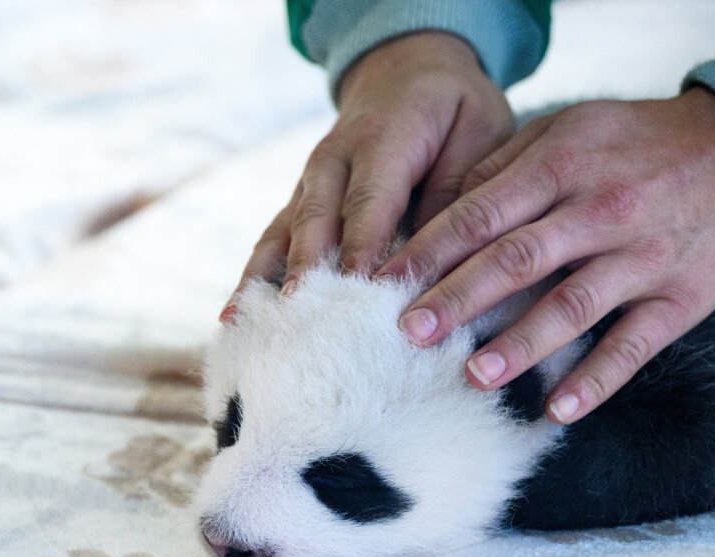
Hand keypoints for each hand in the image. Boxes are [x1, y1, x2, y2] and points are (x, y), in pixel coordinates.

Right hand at [222, 31, 513, 316]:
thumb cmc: (455, 109)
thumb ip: (456, 189)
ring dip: (266, 282)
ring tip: (244, 327)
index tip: (358, 292)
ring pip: (283, 234)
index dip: (362, 247)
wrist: (408, 71)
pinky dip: (254, 278)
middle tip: (305, 325)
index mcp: (382, 137)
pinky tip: (235, 318)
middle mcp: (332, 159)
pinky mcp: (301, 202)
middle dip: (309, 274)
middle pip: (316, 222)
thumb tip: (436, 254)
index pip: (369, 200)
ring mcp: (310, 182)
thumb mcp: (480, 130)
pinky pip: (272, 241)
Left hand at [377, 87, 714, 423]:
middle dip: (457, 301)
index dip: (429, 251)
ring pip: (573, 307)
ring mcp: (644, 257)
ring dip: (520, 346)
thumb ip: (506, 167)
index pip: (481, 214)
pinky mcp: (681, 299)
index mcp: (564, 165)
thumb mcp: (570, 129)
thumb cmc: (638, 142)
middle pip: (516, 261)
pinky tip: (558, 410)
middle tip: (409, 335)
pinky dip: (597, 380)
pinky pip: (634, 346)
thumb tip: (442, 212)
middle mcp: (601, 211)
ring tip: (473, 376)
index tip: (385, 284)